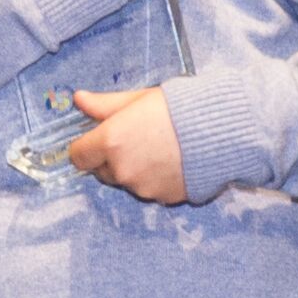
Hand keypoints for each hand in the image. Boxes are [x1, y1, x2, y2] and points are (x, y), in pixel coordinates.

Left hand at [61, 86, 189, 204]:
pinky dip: (155, 179)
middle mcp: (121, 170)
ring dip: (134, 170)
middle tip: (134, 139)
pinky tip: (171, 161)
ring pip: (127, 181)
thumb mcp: (138, 99)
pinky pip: (150, 190)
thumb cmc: (178, 109)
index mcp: (110, 142)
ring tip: (158, 148)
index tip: (97, 138)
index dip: (86, 147)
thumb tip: (79, 99)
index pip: (78, 156)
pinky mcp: (162, 198)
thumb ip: (104, 104)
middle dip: (111, 158)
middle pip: (101, 171)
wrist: (219, 132)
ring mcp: (142, 187)